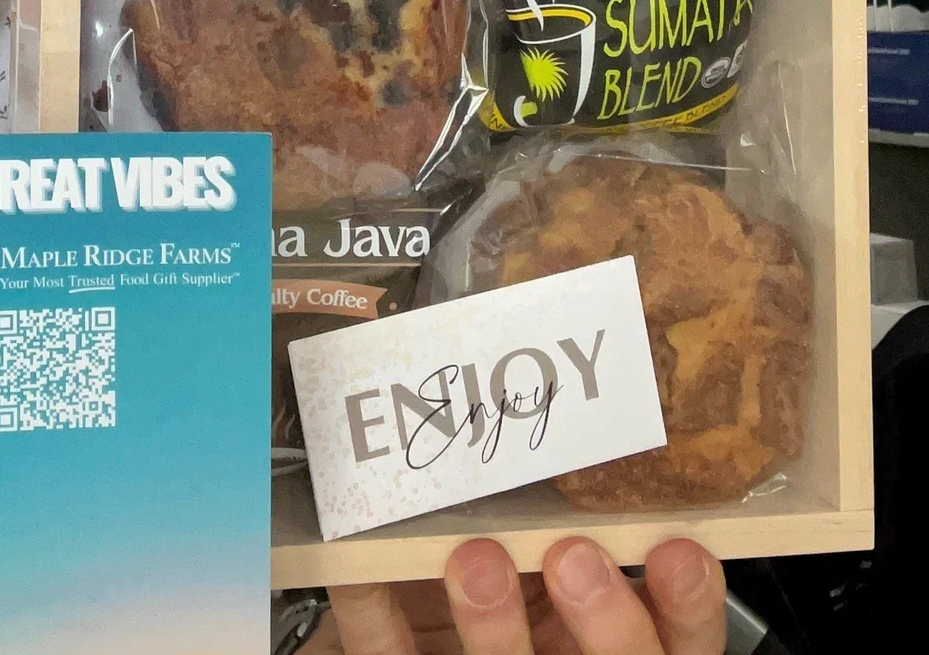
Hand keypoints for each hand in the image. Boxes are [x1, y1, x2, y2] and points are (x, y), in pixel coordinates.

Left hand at [315, 536, 725, 654]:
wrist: (429, 625)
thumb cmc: (506, 576)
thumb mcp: (555, 550)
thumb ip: (575, 512)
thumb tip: (574, 419)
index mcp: (616, 638)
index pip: (682, 640)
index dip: (688, 602)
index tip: (676, 548)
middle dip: (605, 619)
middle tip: (574, 552)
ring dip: (494, 623)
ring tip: (475, 556)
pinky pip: (391, 652)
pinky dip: (372, 605)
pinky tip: (363, 562)